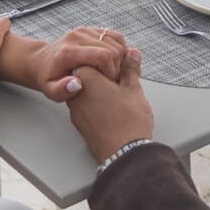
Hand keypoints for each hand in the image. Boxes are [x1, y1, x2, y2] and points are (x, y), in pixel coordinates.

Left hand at [29, 25, 137, 103]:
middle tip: (111, 80)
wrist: (41, 61)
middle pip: (112, 49)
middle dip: (117, 66)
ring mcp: (84, 31)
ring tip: (111, 71)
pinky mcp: (90, 29)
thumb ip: (61, 90)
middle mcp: (77, 37)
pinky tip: (114, 62)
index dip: (111, 71)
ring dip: (120, 58)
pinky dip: (119, 48)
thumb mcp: (50, 90)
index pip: (103, 56)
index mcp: (69, 52)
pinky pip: (113, 36)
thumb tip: (77, 83)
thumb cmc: (48, 77)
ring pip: (116, 41)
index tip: (108, 83)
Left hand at [67, 47, 154, 162]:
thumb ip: (130, 68)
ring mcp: (76, 109)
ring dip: (102, 89)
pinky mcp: (80, 124)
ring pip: (88, 90)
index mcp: (85, 76)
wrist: (124, 154)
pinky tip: (114, 109)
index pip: (94, 56)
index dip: (111, 60)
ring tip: (121, 96)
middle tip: (124, 80)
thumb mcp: (133, 88)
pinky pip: (88, 106)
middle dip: (106, 74)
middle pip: (89, 73)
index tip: (123, 65)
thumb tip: (131, 55)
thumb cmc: (128, 121)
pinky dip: (99, 103)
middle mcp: (75, 92)